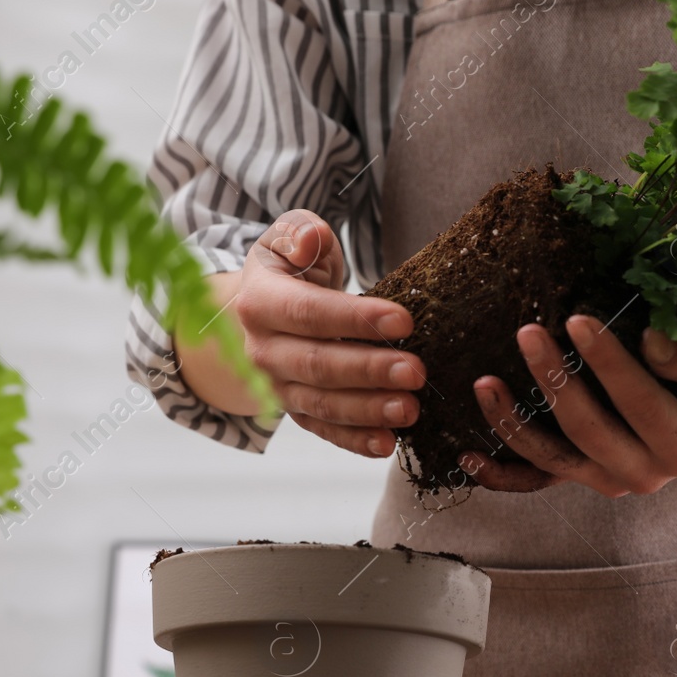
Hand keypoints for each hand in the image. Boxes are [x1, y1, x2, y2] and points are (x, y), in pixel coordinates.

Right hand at [219, 210, 424, 456]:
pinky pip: (324, 430)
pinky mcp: (295, 410)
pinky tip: (387, 444)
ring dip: (368, 411)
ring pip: (322, 403)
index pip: (309, 313)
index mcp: (260, 303)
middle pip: (317, 364)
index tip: (404, 322)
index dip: (356, 319)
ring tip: (410, 410)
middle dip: (369, 371)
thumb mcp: (289, 236)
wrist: (265, 306)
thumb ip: (300, 233)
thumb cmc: (290, 265)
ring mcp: (277, 386)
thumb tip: (310, 241)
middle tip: (416, 373)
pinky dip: (354, 441)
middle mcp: (262, 350)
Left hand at [461, 315, 676, 496]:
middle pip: (588, 431)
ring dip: (513, 423)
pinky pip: (537, 480)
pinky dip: (500, 474)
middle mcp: (645, 474)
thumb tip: (650, 342)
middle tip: (527, 331)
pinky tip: (467, 454)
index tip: (578, 319)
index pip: (640, 403)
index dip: (608, 363)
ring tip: (484, 383)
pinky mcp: (584, 477)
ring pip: (553, 459)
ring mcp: (609, 480)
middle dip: (554, 380)